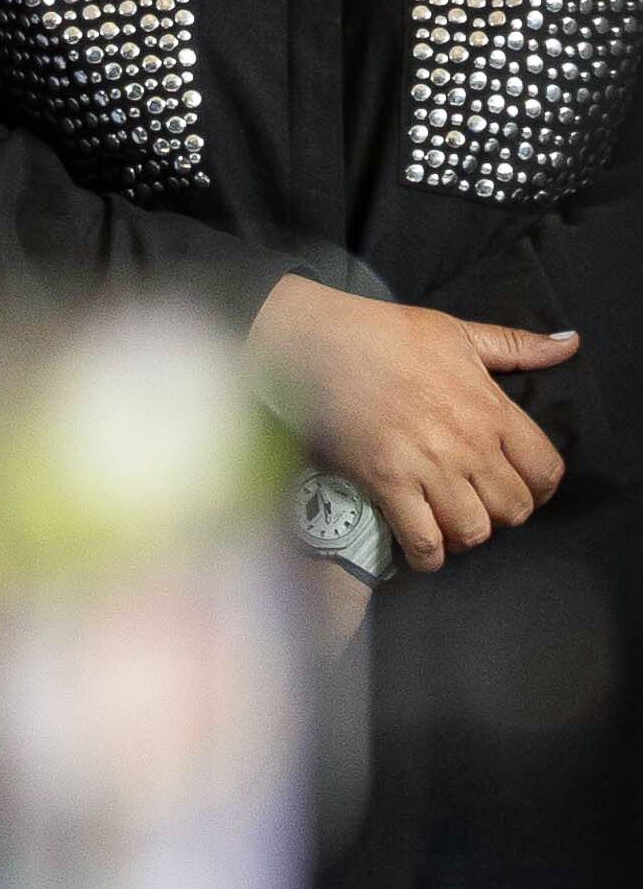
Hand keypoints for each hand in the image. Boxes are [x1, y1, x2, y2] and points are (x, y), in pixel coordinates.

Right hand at [249, 278, 571, 568]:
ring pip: (474, 531)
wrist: (318, 344)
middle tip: (481, 505)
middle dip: (503, 515)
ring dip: (466, 535)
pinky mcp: (386, 484)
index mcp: (492, 410)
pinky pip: (422, 540)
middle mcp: (469, 445)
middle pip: (513, 508)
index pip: (546, 470)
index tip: (523, 488)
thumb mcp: (458, 333)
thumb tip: (570, 343)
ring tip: (452, 526)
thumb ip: (517, 346)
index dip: (541, 488)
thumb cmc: (386, 335)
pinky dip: (428, 555)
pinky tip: (424, 550)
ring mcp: (428, 468)